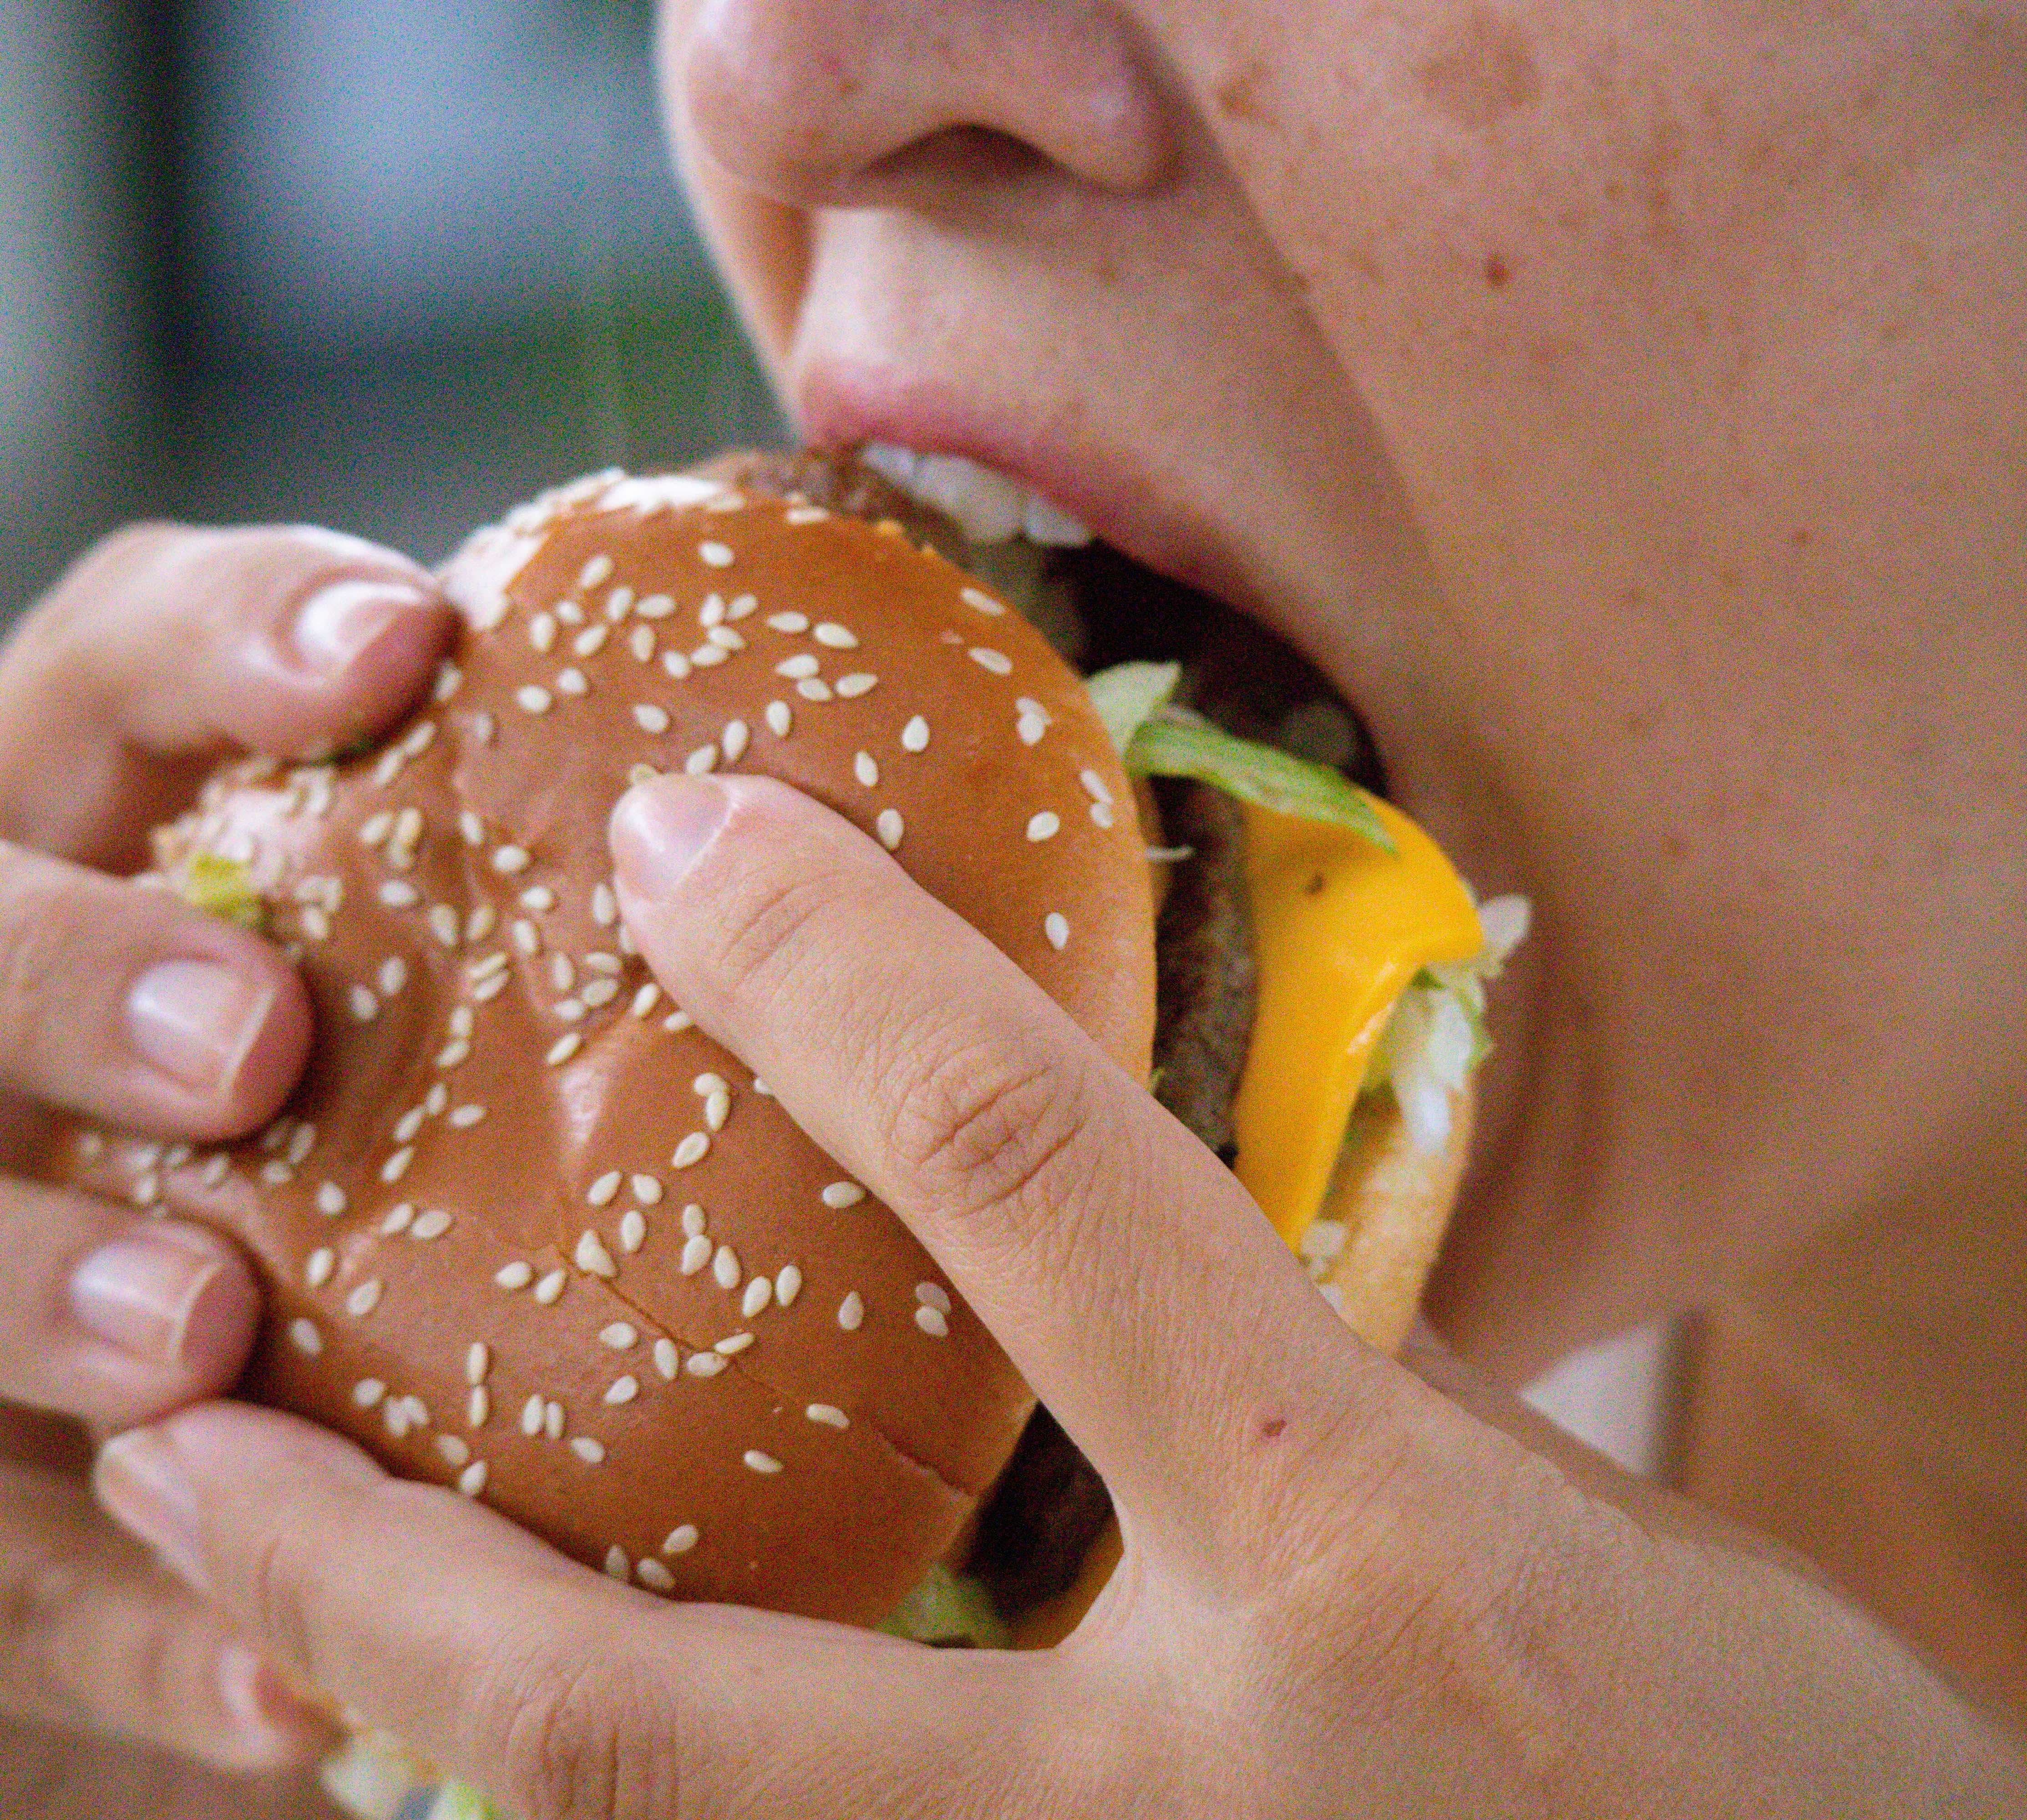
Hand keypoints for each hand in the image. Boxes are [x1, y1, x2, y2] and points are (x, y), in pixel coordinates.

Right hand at [0, 521, 449, 1771]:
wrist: (256, 1383)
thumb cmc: (423, 1123)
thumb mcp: (465, 985)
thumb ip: (549, 911)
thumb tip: (824, 854)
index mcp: (126, 843)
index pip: (125, 671)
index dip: (233, 640)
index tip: (406, 643)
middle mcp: (12, 1034)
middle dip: (72, 971)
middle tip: (261, 1037)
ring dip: (44, 1290)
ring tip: (206, 1336)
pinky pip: (10, 1588)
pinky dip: (146, 1629)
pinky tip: (294, 1687)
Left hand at [92, 773, 2026, 1816]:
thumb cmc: (1785, 1762)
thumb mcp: (1547, 1514)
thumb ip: (1311, 1418)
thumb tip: (1126, 1286)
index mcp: (1364, 1551)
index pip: (1048, 1191)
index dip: (850, 984)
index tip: (686, 838)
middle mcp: (1206, 1770)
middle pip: (684, 1707)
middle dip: (388, 1582)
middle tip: (188, 1435)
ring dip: (434, 1745)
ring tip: (256, 1611)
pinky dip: (643, 1816)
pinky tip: (498, 1745)